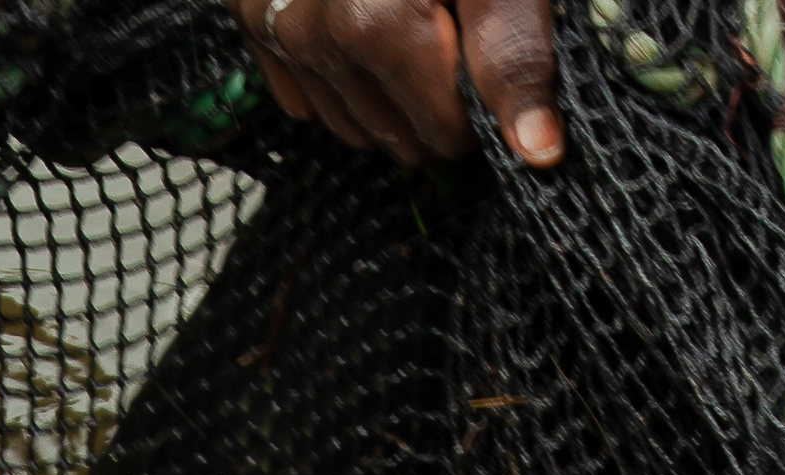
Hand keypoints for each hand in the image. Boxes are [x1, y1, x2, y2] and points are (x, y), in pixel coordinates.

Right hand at [231, 0, 562, 168]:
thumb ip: (512, 52)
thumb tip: (537, 151)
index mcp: (377, 25)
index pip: (441, 131)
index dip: (481, 111)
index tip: (492, 72)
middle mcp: (312, 32)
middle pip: (390, 133)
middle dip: (434, 109)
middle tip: (459, 48)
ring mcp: (271, 24)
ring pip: (343, 121)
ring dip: (386, 101)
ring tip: (418, 40)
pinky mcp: (248, 12)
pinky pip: (297, 92)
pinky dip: (336, 80)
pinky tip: (363, 40)